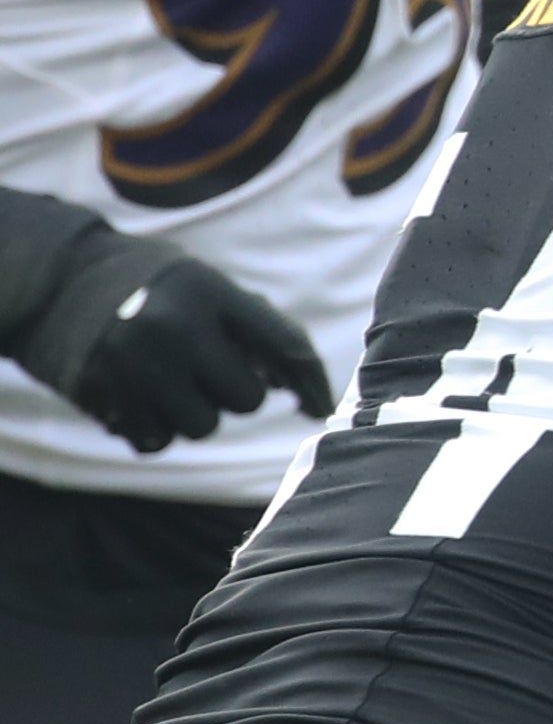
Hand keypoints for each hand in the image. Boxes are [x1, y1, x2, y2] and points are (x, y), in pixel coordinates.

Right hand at [14, 229, 335, 452]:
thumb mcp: (208, 287)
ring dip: (196, 413)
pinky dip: (157, 428)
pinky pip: (157, 440)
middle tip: (209, 371)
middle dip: (236, 392)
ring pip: (202, 426)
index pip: (286, 346)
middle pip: (246, 399)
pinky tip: (143, 397)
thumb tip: (296, 385)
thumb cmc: (159, 289)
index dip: (312, 383)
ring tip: (172, 380)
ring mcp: (134, 363)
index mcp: (211, 291)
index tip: (319, 408)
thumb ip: (254, 328)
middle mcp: (173, 326)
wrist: (62, 282)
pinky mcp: (102, 393)